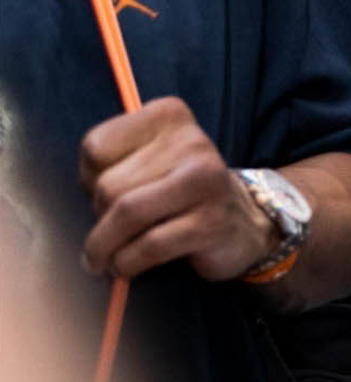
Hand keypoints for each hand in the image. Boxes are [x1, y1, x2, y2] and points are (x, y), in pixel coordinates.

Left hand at [80, 96, 275, 281]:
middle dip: (99, 218)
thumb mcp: (148, 159)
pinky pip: (150, 245)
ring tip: (104, 258)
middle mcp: (191, 140)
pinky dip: (128, 263)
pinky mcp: (211, 221)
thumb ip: (111, 164)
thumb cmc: (178, 190)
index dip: (88, 179)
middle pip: (109, 185)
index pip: (95, 147)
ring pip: (127, 214)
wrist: (242, 220)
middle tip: (108, 232)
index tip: (102, 194)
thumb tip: (77, 201)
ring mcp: (205, 179)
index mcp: (168, 115)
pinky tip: (128, 266)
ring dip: (105, 247)